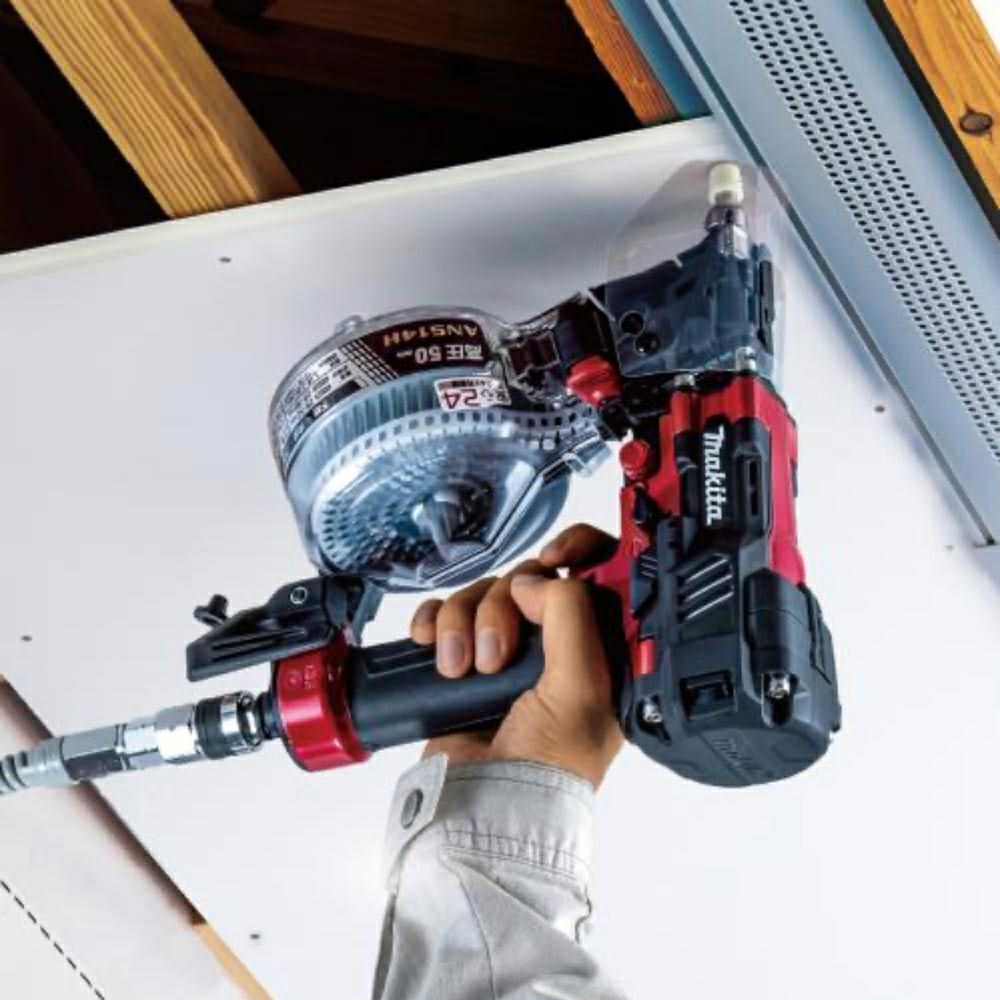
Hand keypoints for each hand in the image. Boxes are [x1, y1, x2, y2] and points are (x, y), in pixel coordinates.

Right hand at [409, 523, 623, 787]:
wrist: (485, 805)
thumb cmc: (547, 765)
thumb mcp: (580, 688)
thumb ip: (571, 617)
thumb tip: (533, 581)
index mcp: (599, 648)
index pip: (598, 572)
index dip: (577, 550)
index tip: (552, 556)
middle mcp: (556, 644)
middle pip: (527, 578)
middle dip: (501, 609)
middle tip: (496, 656)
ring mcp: (509, 650)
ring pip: (484, 593)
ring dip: (463, 622)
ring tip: (460, 668)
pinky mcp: (466, 657)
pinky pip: (446, 612)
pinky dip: (435, 622)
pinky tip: (432, 644)